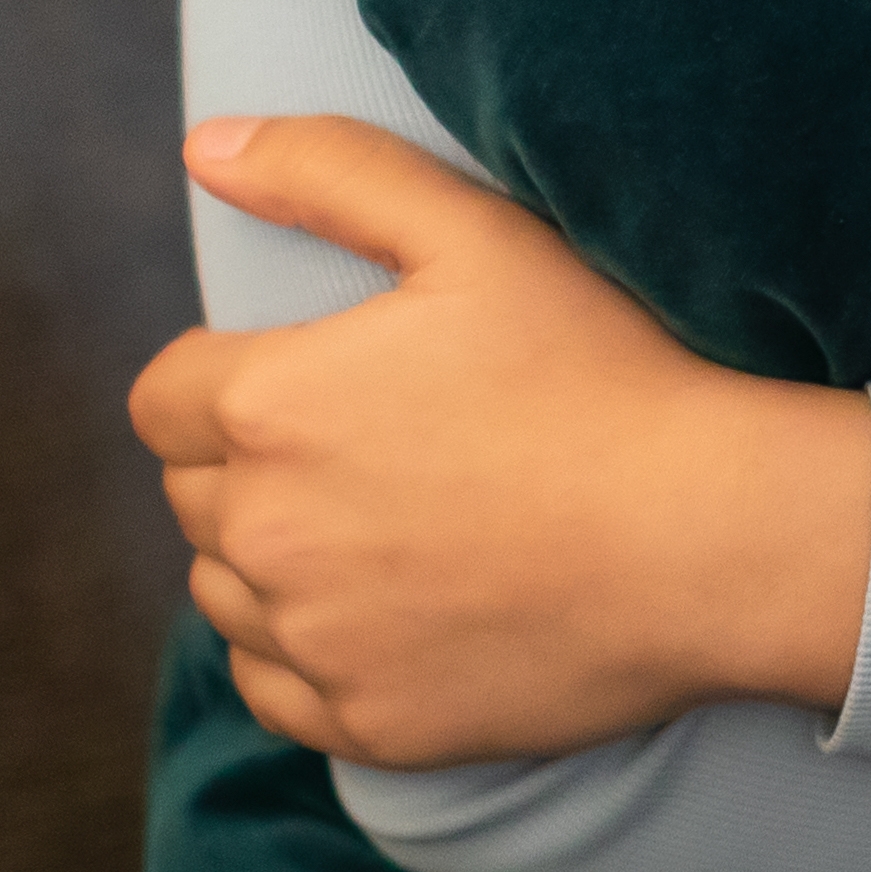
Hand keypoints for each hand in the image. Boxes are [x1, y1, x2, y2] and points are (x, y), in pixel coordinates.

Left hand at [128, 114, 870, 768]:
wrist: (707, 536)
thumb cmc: (601, 371)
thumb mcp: (473, 233)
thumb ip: (327, 172)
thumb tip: (205, 149)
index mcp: (271, 406)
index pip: (163, 399)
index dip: (219, 381)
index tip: (302, 381)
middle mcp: (266, 532)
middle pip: (194, 495)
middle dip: (250, 465)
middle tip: (367, 448)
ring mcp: (314, 638)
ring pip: (225, 593)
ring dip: (271, 559)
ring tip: (380, 528)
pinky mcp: (366, 722)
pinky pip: (277, 689)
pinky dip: (306, 654)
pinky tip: (383, 614)